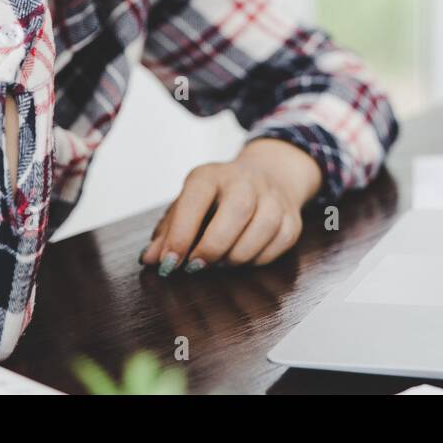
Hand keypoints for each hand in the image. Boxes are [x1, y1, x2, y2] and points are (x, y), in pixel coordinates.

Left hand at [140, 140, 322, 275]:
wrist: (267, 176)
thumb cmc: (217, 198)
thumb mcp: (188, 204)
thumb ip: (168, 231)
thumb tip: (151, 259)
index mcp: (211, 175)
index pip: (195, 199)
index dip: (180, 234)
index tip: (169, 263)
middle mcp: (245, 181)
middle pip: (236, 211)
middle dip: (213, 247)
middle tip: (197, 267)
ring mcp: (273, 198)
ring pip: (262, 229)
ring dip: (237, 256)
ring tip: (221, 262)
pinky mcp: (292, 218)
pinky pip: (278, 244)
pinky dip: (258, 259)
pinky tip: (243, 257)